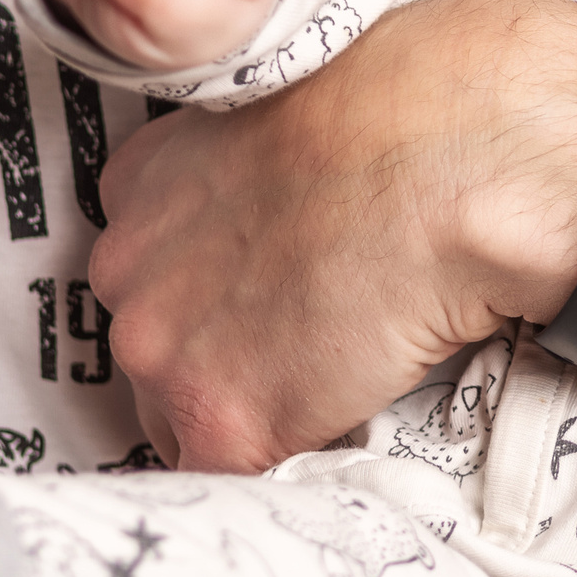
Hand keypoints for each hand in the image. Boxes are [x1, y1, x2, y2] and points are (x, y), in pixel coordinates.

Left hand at [92, 0, 576, 469]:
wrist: (449, 159)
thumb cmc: (406, 103)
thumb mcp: (292, 101)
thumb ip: (258, 161)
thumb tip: (300, 191)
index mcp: (140, 177)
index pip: (151, 261)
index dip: (212, 282)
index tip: (262, 285)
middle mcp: (126, 267)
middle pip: (155, 339)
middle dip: (218, 347)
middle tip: (307, 330)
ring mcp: (163, 350)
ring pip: (182, 414)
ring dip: (247, 408)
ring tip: (335, 370)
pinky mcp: (221, 423)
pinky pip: (231, 475)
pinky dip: (285, 458)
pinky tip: (340, 414)